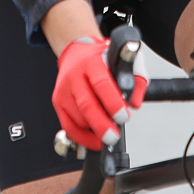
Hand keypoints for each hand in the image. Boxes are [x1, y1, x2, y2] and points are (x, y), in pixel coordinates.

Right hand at [51, 36, 146, 151]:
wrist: (77, 54)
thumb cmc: (101, 58)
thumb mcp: (124, 60)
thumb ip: (136, 78)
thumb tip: (134, 103)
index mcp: (92, 62)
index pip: (101, 84)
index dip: (113, 103)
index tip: (123, 117)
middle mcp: (74, 75)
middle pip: (86, 104)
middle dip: (102, 125)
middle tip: (114, 136)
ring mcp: (63, 90)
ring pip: (78, 118)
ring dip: (94, 130)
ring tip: (108, 133)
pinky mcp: (58, 102)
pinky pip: (68, 126)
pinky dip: (82, 137)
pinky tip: (94, 140)